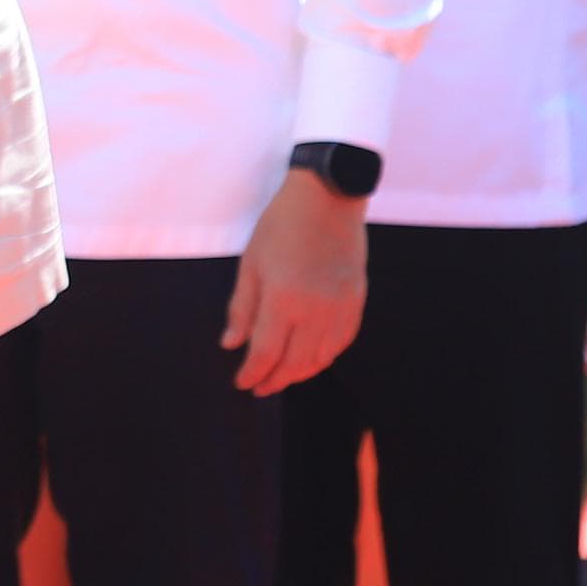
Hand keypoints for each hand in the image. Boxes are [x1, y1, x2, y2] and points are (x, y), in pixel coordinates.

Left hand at [223, 168, 368, 394]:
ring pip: (320, 359)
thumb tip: (231, 345)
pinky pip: (341, 343)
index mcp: (284, 300)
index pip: (265, 353)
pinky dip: (324, 358)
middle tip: (259, 387)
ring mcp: (340, 309)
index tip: (242, 383)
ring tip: (282, 377)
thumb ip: (242, 309)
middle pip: (294, 363)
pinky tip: (311, 360)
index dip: (252, 373)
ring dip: (299, 373)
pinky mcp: (356, 303)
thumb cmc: (282, 225)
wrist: (328, 198)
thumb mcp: (251, 264)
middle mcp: (315, 311)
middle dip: (274, 380)